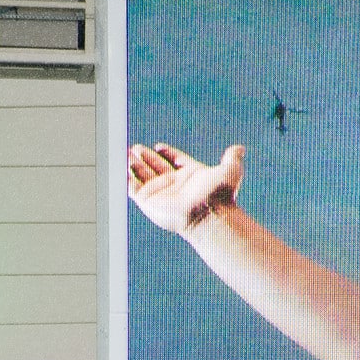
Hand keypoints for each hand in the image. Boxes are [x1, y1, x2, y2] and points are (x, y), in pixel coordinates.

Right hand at [127, 142, 244, 234]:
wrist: (208, 214)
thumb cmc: (219, 195)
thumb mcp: (229, 171)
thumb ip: (232, 159)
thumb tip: (240, 148)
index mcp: (190, 176)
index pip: (175, 161)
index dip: (167, 153)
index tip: (159, 145)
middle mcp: (174, 185)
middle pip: (156, 167)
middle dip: (145, 157)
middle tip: (135, 147)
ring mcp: (160, 193)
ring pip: (143, 175)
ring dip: (133, 163)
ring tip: (125, 151)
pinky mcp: (148, 201)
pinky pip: (132, 186)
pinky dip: (125, 176)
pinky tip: (119, 167)